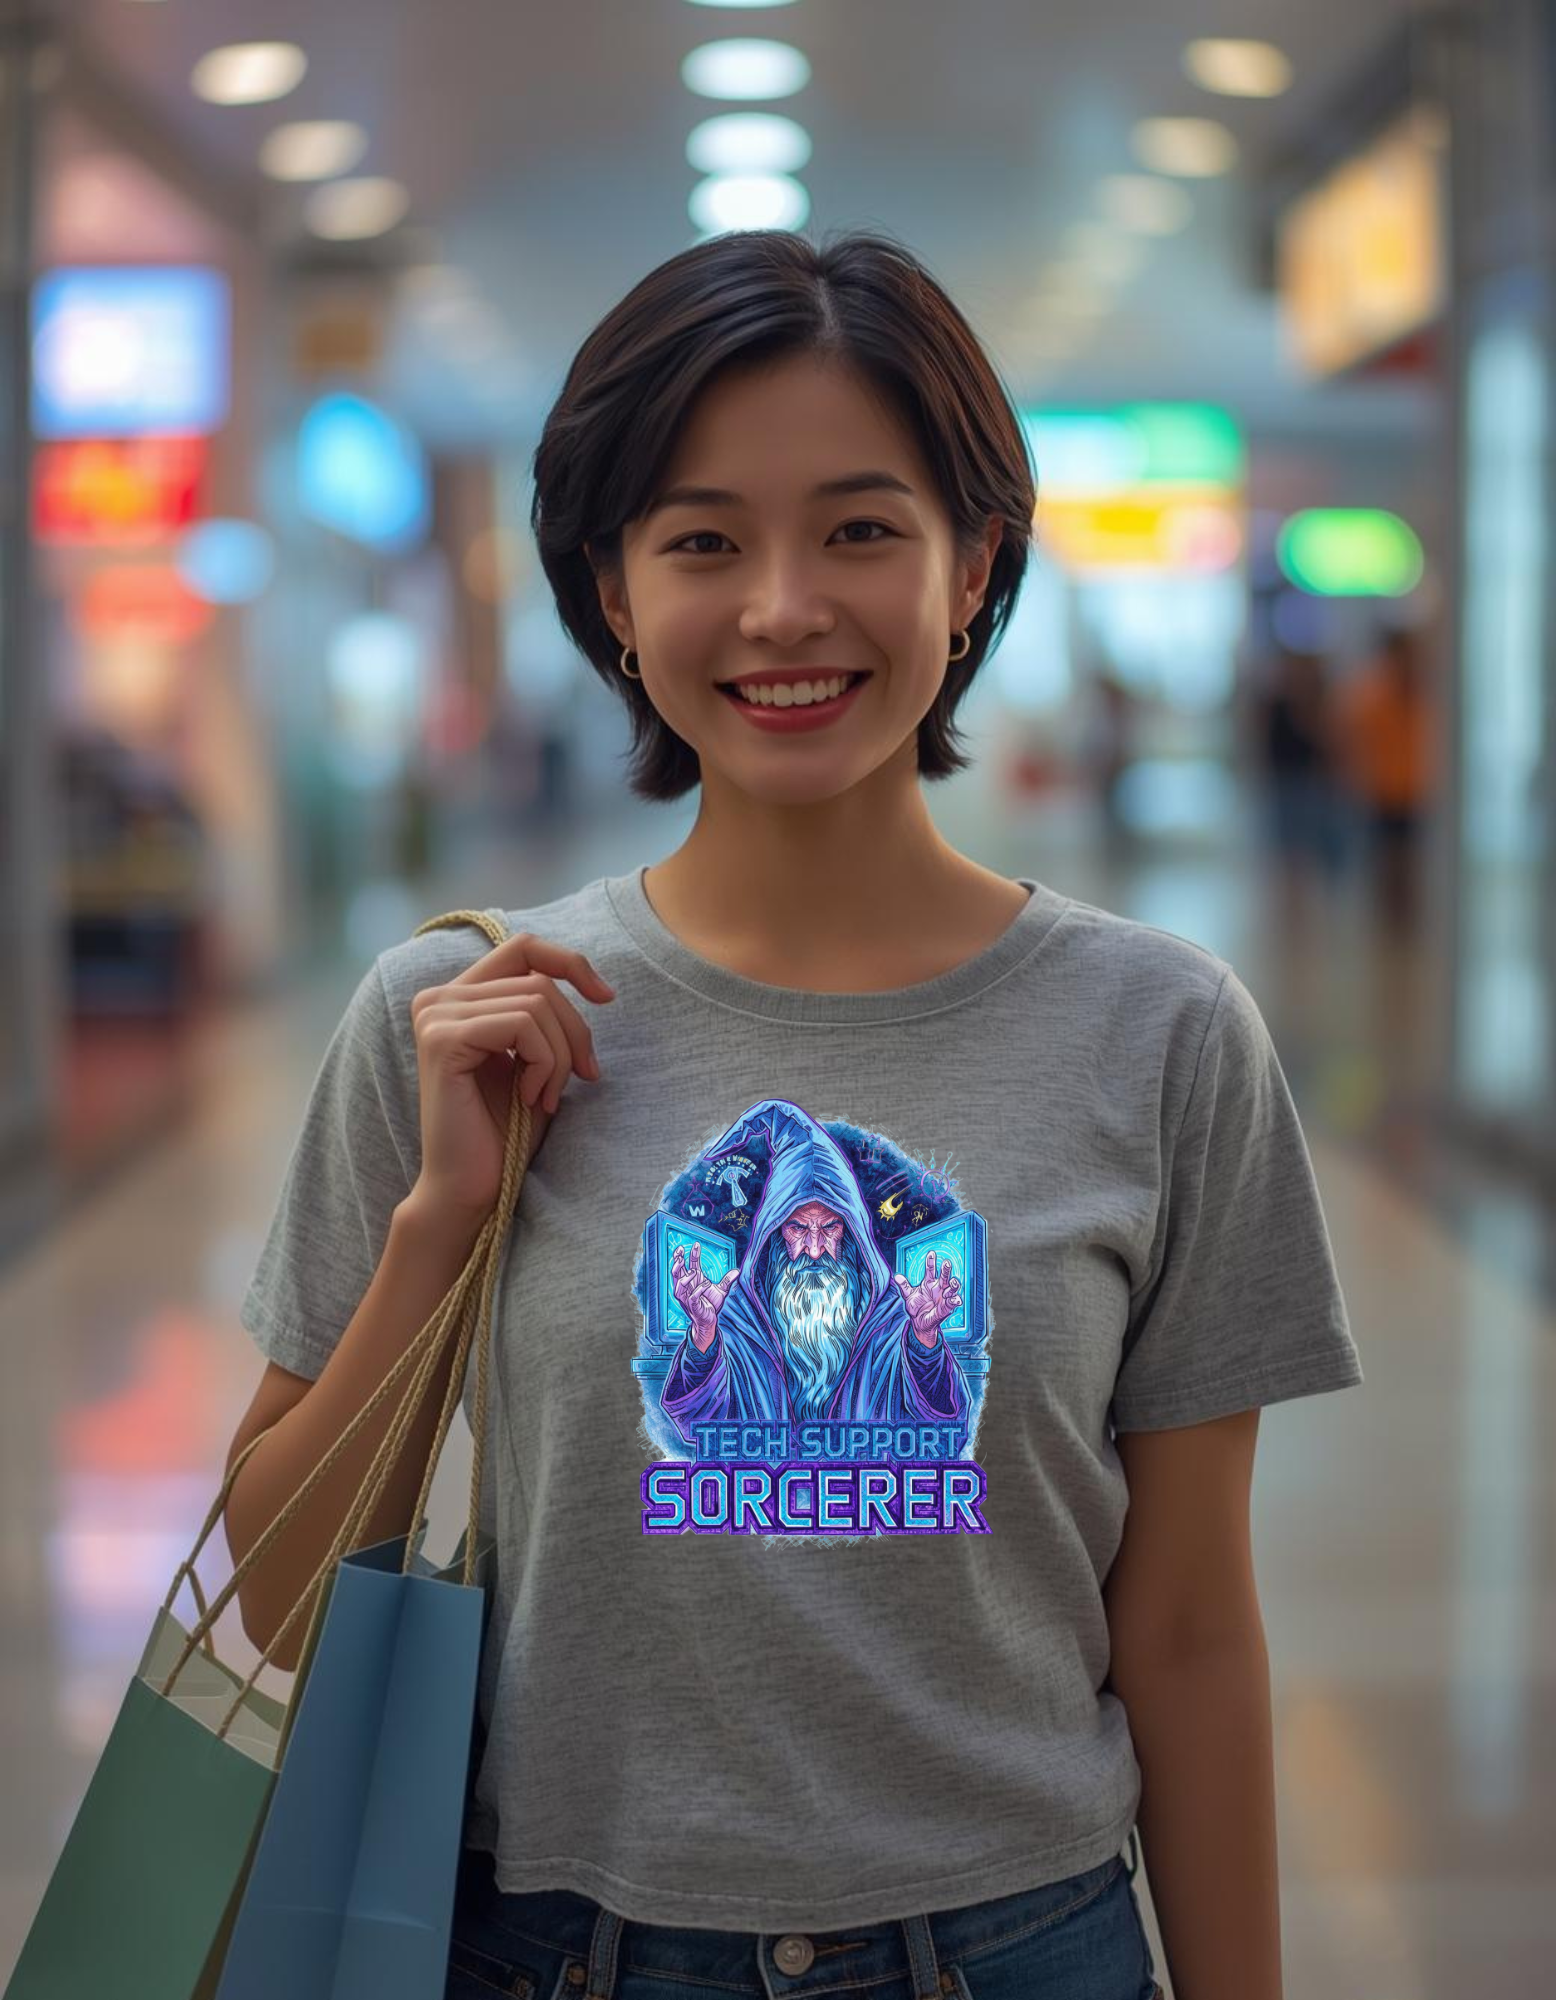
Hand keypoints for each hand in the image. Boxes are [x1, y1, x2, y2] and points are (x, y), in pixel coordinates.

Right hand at [407, 931, 614, 1220]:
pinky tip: (530, 1098)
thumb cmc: (506, 1130)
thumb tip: (591, 982)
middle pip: (539, 981)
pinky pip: (520, 1025)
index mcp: (459, 997)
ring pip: (536, 1002)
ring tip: (546, 1096)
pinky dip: (542, 1063)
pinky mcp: (442, 1040)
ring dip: (559, 1056)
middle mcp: (438, 998)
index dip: (572, 963)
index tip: (607, 997)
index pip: (524, 948)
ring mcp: (436, 1016)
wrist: (471, 1188)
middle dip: (575, 1031)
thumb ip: (544, 1016)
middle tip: (583, 1077)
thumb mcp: (534, 1060)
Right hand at [672, 1243, 739, 1352]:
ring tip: (693, 1271)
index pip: (690, 1265)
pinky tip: (706, 1283)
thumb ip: (727, 1280)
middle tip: (681, 1253)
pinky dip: (698, 1290)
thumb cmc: (711, 1304)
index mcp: (693, 1281)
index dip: (691, 1254)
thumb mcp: (721, 1291)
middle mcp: (687, 1288)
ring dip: (684, 1277)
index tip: (696, 1244)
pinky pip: (692, 1298)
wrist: (709, 1321)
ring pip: (678, 1286)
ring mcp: (688, 1297)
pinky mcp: (693, 1306)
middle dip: (677, 1262)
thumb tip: (738, 1271)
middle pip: (677, 1273)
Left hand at [892, 1250, 959, 1347]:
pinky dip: (954, 1301)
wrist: (918, 1322)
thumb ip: (904, 1286)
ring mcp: (943, 1297)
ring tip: (953, 1281)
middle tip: (946, 1263)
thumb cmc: (916, 1307)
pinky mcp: (946, 1308)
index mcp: (929, 1283)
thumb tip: (896, 1276)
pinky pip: (952, 1303)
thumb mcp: (908, 1295)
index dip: (931, 1262)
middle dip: (946, 1270)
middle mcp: (938, 1288)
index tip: (931, 1253)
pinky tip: (955, 1300)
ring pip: (952, 1288)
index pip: (930, 1270)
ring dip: (954, 1285)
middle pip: (944, 1277)